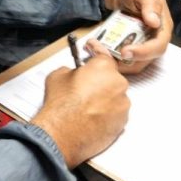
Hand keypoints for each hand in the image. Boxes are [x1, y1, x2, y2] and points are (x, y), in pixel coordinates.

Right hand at [30, 53, 128, 167]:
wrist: (63, 132)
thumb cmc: (61, 104)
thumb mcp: (57, 76)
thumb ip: (70, 70)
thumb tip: (72, 74)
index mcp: (103, 67)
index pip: (103, 54)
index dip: (96, 51)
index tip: (94, 48)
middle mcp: (118, 84)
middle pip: (111, 78)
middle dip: (99, 82)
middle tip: (83, 89)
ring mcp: (122, 104)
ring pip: (115, 97)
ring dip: (104, 99)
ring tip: (86, 107)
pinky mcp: (122, 123)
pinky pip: (116, 114)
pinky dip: (107, 115)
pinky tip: (91, 118)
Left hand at [103, 0, 172, 71]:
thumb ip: (149, 4)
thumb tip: (155, 22)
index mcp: (162, 26)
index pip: (158, 46)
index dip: (144, 52)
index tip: (126, 52)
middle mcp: (154, 36)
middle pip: (146, 58)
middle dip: (128, 62)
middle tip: (109, 57)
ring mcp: (142, 40)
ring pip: (135, 60)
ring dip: (119, 62)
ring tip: (102, 54)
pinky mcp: (130, 41)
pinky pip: (124, 54)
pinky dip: (113, 55)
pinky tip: (100, 49)